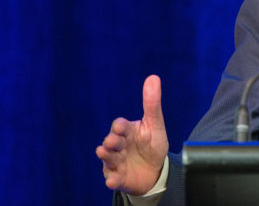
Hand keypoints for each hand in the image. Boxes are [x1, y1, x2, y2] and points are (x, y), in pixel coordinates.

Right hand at [96, 75, 169, 194]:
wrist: (154, 169)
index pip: (121, 126)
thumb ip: (152, 104)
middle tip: (110, 141)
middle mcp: (119, 146)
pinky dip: (112, 179)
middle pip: (112, 142)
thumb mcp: (155, 124)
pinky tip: (111, 180)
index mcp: (128, 131)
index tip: (120, 125)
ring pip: (109, 159)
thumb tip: (153, 77)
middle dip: (111, 141)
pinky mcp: (118, 177)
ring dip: (106, 157)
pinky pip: (113, 179)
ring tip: (104, 153)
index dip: (120, 126)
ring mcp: (117, 162)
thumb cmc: (151, 143)